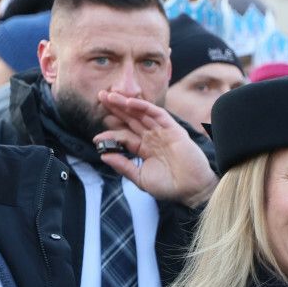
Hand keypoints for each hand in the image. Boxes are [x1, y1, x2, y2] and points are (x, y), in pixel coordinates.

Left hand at [94, 91, 216, 206]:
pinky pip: (158, 114)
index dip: (110, 135)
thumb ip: (123, 166)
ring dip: (126, 104)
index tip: (96, 139)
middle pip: (131, 119)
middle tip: (100, 96)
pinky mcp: (173, 130)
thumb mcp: (140, 178)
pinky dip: (144, 106)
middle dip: (115, 108)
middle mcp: (153, 138)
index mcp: (145, 149)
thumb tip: (103, 155)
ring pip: (142, 113)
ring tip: (110, 96)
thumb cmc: (169, 187)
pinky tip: (129, 102)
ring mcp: (163, 133)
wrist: (191, 190)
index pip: (124, 136)